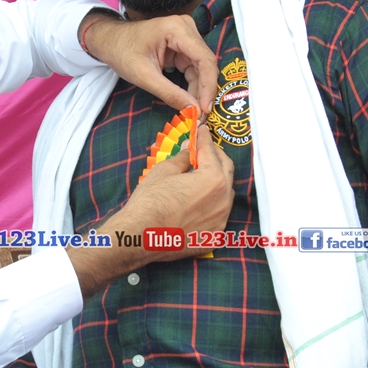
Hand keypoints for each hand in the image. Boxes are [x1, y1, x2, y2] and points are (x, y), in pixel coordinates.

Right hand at [66, 125, 233, 297]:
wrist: (140, 236)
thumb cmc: (150, 202)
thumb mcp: (165, 170)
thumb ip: (183, 158)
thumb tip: (189, 150)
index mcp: (213, 179)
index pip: (211, 152)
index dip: (205, 138)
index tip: (203, 131)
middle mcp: (224, 200)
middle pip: (226, 170)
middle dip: (216, 157)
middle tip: (204, 149)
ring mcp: (221, 220)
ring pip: (225, 194)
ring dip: (216, 181)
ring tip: (201, 175)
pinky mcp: (214, 236)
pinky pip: (218, 214)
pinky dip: (212, 204)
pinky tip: (198, 201)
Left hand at [81, 12, 217, 113]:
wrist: (109, 41)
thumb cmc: (121, 52)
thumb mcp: (144, 76)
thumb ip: (170, 93)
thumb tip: (193, 110)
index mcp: (177, 29)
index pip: (204, 59)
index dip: (208, 86)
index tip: (206, 108)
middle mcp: (186, 28)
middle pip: (205, 63)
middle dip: (204, 90)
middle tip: (202, 115)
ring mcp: (185, 36)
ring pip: (201, 67)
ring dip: (199, 89)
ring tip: (195, 111)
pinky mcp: (182, 45)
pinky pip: (193, 67)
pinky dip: (192, 84)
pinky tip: (190, 100)